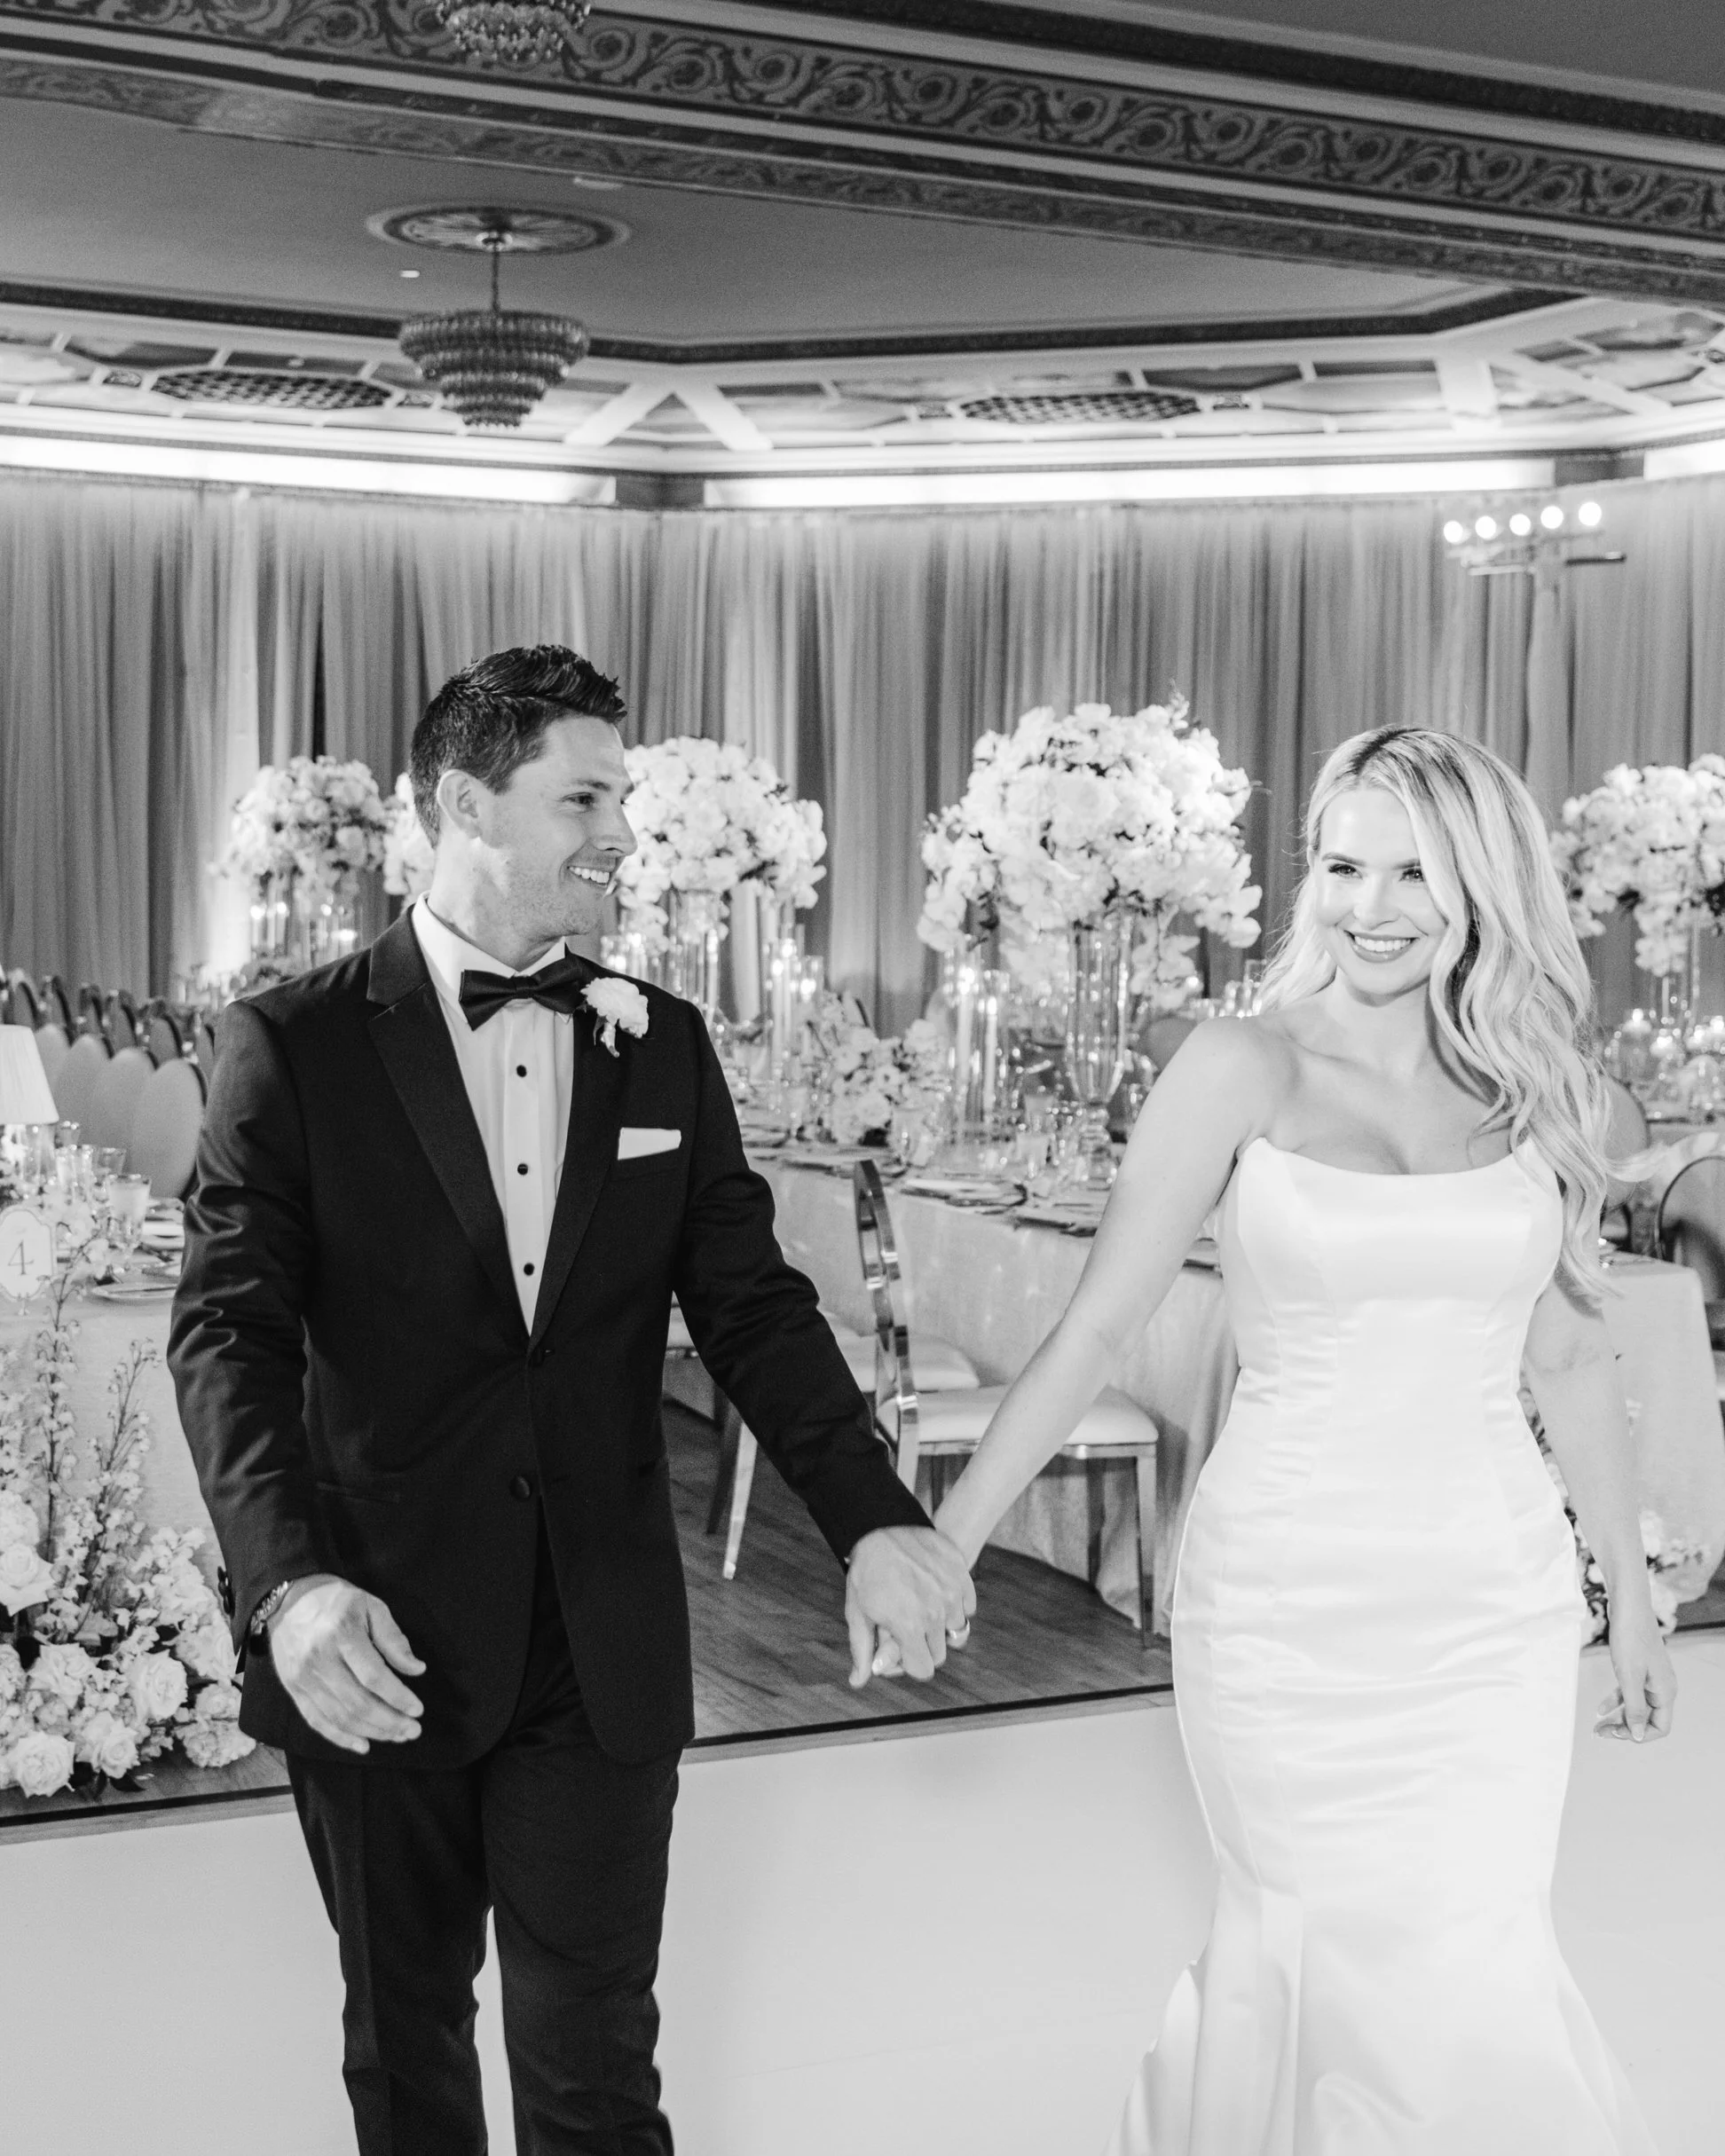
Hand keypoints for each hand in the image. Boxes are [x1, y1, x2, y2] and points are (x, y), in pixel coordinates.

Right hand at [268, 1574, 425, 1753]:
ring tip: (396, 1737)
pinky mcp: (293, 1689)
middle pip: (358, 1702)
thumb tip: (417, 1670)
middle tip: (413, 1731)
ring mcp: (303, 1678)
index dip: (398, 1697)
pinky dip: (340, 1738)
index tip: (418, 1710)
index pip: (374, 1676)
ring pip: (340, 1716)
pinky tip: (363, 1745)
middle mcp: (320, 1659)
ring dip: (371, 1732)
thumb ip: (393, 1639)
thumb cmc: (337, 1601)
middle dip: (389, 1722)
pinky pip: (317, 1720)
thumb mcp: (372, 1606)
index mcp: (342, 1634)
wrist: (289, 1599)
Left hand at [844, 1527, 974, 1687]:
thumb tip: (858, 1682)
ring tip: (922, 1607)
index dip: (910, 1662)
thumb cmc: (866, 1571)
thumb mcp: (858, 1611)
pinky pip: (968, 1606)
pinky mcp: (962, 1575)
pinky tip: (936, 1592)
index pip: (923, 1669)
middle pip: (940, 1653)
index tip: (902, 1649)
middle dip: (924, 1646)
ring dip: (941, 1625)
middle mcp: (934, 1613)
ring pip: (956, 1630)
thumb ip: (861, 1650)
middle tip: (909, 1627)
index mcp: (908, 1626)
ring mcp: (952, 1593)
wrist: (883, 1526)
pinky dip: (955, 1604)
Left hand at [1594, 1604, 1676, 1743]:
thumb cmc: (1631, 1638)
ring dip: (1618, 1717)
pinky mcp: (1640, 1670)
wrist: (1628, 1608)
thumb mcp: (1629, 1677)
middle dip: (1624, 1728)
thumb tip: (1637, 1735)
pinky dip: (1616, 1701)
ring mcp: (1651, 1679)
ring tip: (1597, 1726)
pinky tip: (1600, 1708)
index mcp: (1665, 1692)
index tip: (1616, 1734)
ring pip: (1636, 1707)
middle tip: (1600, 1732)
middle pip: (1647, 1720)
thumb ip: (1635, 1708)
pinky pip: (1630, 1693)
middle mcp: (1662, 1688)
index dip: (1639, 1735)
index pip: (1659, 1728)